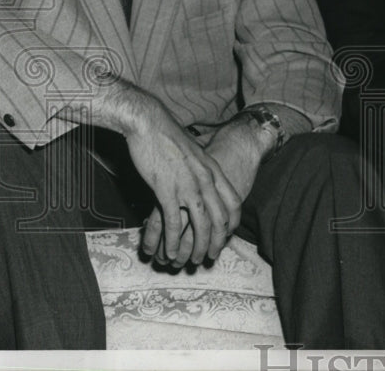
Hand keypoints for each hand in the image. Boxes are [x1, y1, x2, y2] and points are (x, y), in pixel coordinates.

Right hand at [148, 117, 267, 263]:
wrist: (149, 123)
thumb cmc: (168, 137)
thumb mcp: (194, 154)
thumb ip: (201, 170)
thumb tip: (202, 184)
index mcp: (213, 171)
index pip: (234, 202)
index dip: (233, 224)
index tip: (227, 237)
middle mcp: (205, 180)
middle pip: (220, 218)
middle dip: (216, 242)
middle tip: (210, 257)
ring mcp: (187, 186)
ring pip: (201, 225)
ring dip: (196, 247)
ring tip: (192, 261)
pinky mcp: (166, 190)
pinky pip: (174, 223)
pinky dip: (173, 241)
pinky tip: (168, 251)